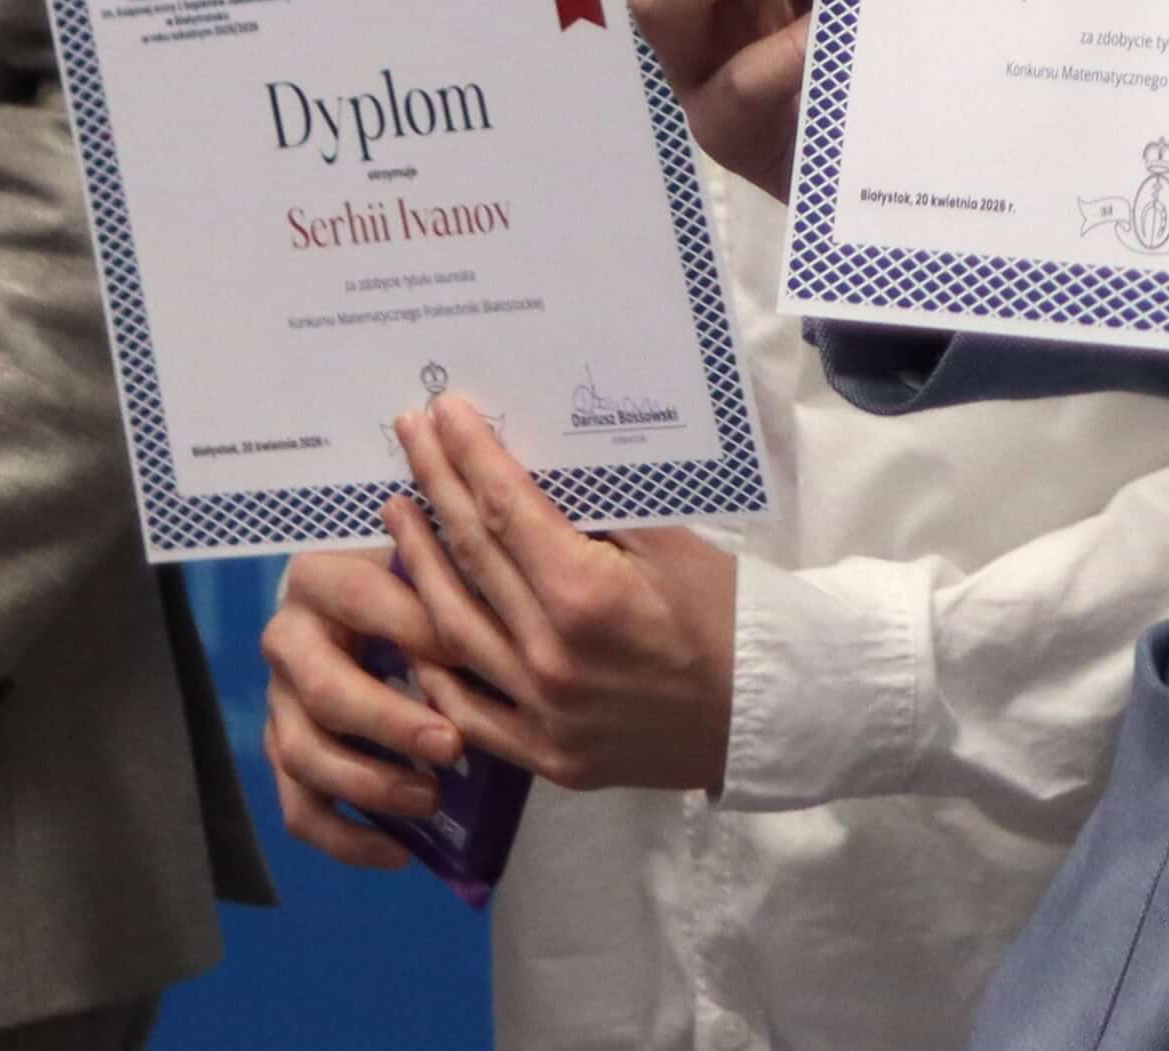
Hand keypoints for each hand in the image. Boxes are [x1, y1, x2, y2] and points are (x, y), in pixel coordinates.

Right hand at [258, 539, 462, 867]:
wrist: (373, 616)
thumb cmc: (421, 590)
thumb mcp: (433, 578)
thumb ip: (454, 594)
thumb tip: (496, 631)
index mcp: (320, 578)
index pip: (365, 600)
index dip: (421, 631)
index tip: (477, 661)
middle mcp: (285, 638)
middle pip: (325, 692)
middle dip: (391, 724)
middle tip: (452, 746)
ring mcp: (278, 701)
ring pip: (305, 757)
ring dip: (370, 785)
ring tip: (431, 799)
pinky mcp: (283, 753)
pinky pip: (299, 808)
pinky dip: (346, 839)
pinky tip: (398, 853)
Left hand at [378, 396, 744, 793]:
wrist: (770, 710)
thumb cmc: (732, 612)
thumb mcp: (673, 543)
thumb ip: (597, 512)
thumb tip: (531, 468)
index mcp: (587, 597)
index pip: (506, 511)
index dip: (468, 456)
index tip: (441, 412)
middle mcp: (551, 658)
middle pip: (471, 559)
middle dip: (436, 487)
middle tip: (409, 438)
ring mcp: (542, 715)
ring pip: (453, 630)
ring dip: (418, 564)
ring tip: (398, 513)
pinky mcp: (546, 757)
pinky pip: (467, 710)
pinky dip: (434, 665)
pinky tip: (414, 624)